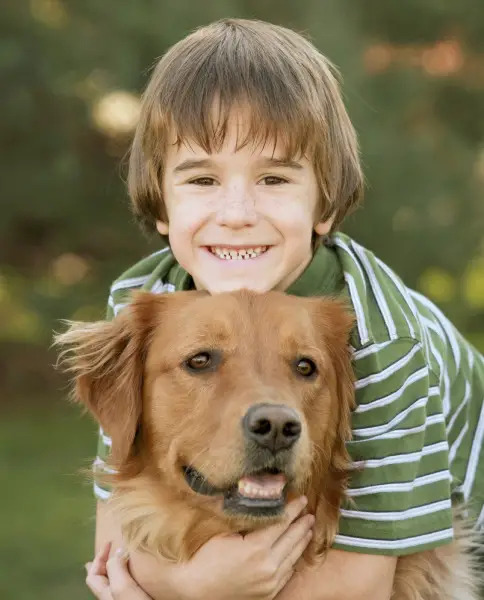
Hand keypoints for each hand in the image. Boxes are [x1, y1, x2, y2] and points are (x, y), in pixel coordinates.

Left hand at [85, 542, 152, 599]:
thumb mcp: (122, 587)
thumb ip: (115, 568)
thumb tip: (117, 552)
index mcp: (105, 594)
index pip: (92, 575)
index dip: (98, 557)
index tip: (110, 541)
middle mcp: (113, 598)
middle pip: (102, 579)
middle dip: (103, 563)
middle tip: (106, 551)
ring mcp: (125, 599)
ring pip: (115, 581)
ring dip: (117, 568)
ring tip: (121, 559)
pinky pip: (128, 585)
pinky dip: (128, 574)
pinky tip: (136, 573)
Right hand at [168, 495, 313, 599]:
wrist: (196, 590)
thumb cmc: (206, 557)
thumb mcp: (225, 532)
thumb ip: (245, 517)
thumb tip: (258, 497)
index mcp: (257, 548)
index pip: (282, 522)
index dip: (293, 509)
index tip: (301, 499)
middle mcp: (268, 566)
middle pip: (292, 539)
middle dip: (302, 523)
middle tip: (309, 511)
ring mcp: (270, 582)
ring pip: (293, 557)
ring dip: (302, 541)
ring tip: (308, 529)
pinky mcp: (268, 593)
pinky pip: (287, 574)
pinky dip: (293, 559)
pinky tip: (295, 552)